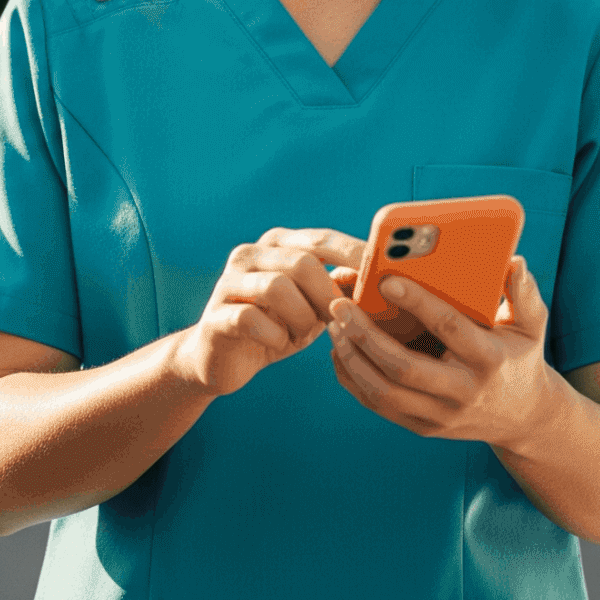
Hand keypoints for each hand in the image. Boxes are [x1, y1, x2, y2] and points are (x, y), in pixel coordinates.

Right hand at [171, 228, 364, 395]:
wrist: (220, 360)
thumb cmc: (275, 327)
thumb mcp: (313, 306)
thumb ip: (339, 287)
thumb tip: (379, 275)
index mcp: (278, 245)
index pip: (323, 239)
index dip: (355, 255)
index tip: (384, 275)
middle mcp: (250, 255)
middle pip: (302, 262)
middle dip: (328, 295)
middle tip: (339, 320)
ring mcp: (229, 283)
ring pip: (277, 288)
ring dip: (300, 318)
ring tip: (300, 333)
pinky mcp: (215, 315)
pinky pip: (251, 319)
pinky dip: (274, 336)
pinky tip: (277, 343)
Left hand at [326, 255, 559, 445]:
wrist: (522, 418)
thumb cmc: (520, 359)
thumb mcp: (530, 326)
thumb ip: (523, 293)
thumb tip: (514, 261)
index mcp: (488, 360)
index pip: (450, 328)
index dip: (418, 303)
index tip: (387, 281)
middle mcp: (463, 392)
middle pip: (403, 368)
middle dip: (366, 335)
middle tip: (339, 305)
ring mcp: (440, 415)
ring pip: (383, 392)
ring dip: (352, 358)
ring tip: (335, 325)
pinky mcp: (423, 427)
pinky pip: (378, 406)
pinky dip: (353, 379)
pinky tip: (340, 351)